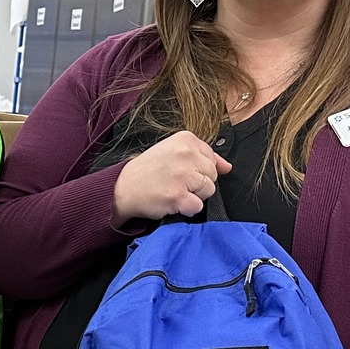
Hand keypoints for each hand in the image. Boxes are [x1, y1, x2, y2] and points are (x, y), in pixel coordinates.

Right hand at [111, 132, 230, 226]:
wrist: (122, 188)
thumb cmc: (147, 171)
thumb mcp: (173, 153)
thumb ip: (202, 157)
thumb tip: (227, 167)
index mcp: (186, 139)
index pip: (211, 159)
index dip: (197, 170)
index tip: (178, 171)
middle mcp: (185, 154)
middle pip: (212, 175)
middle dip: (197, 183)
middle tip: (174, 182)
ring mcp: (182, 175)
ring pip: (208, 191)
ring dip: (192, 196)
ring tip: (172, 191)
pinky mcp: (178, 195)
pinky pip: (197, 206)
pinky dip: (186, 209)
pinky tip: (172, 202)